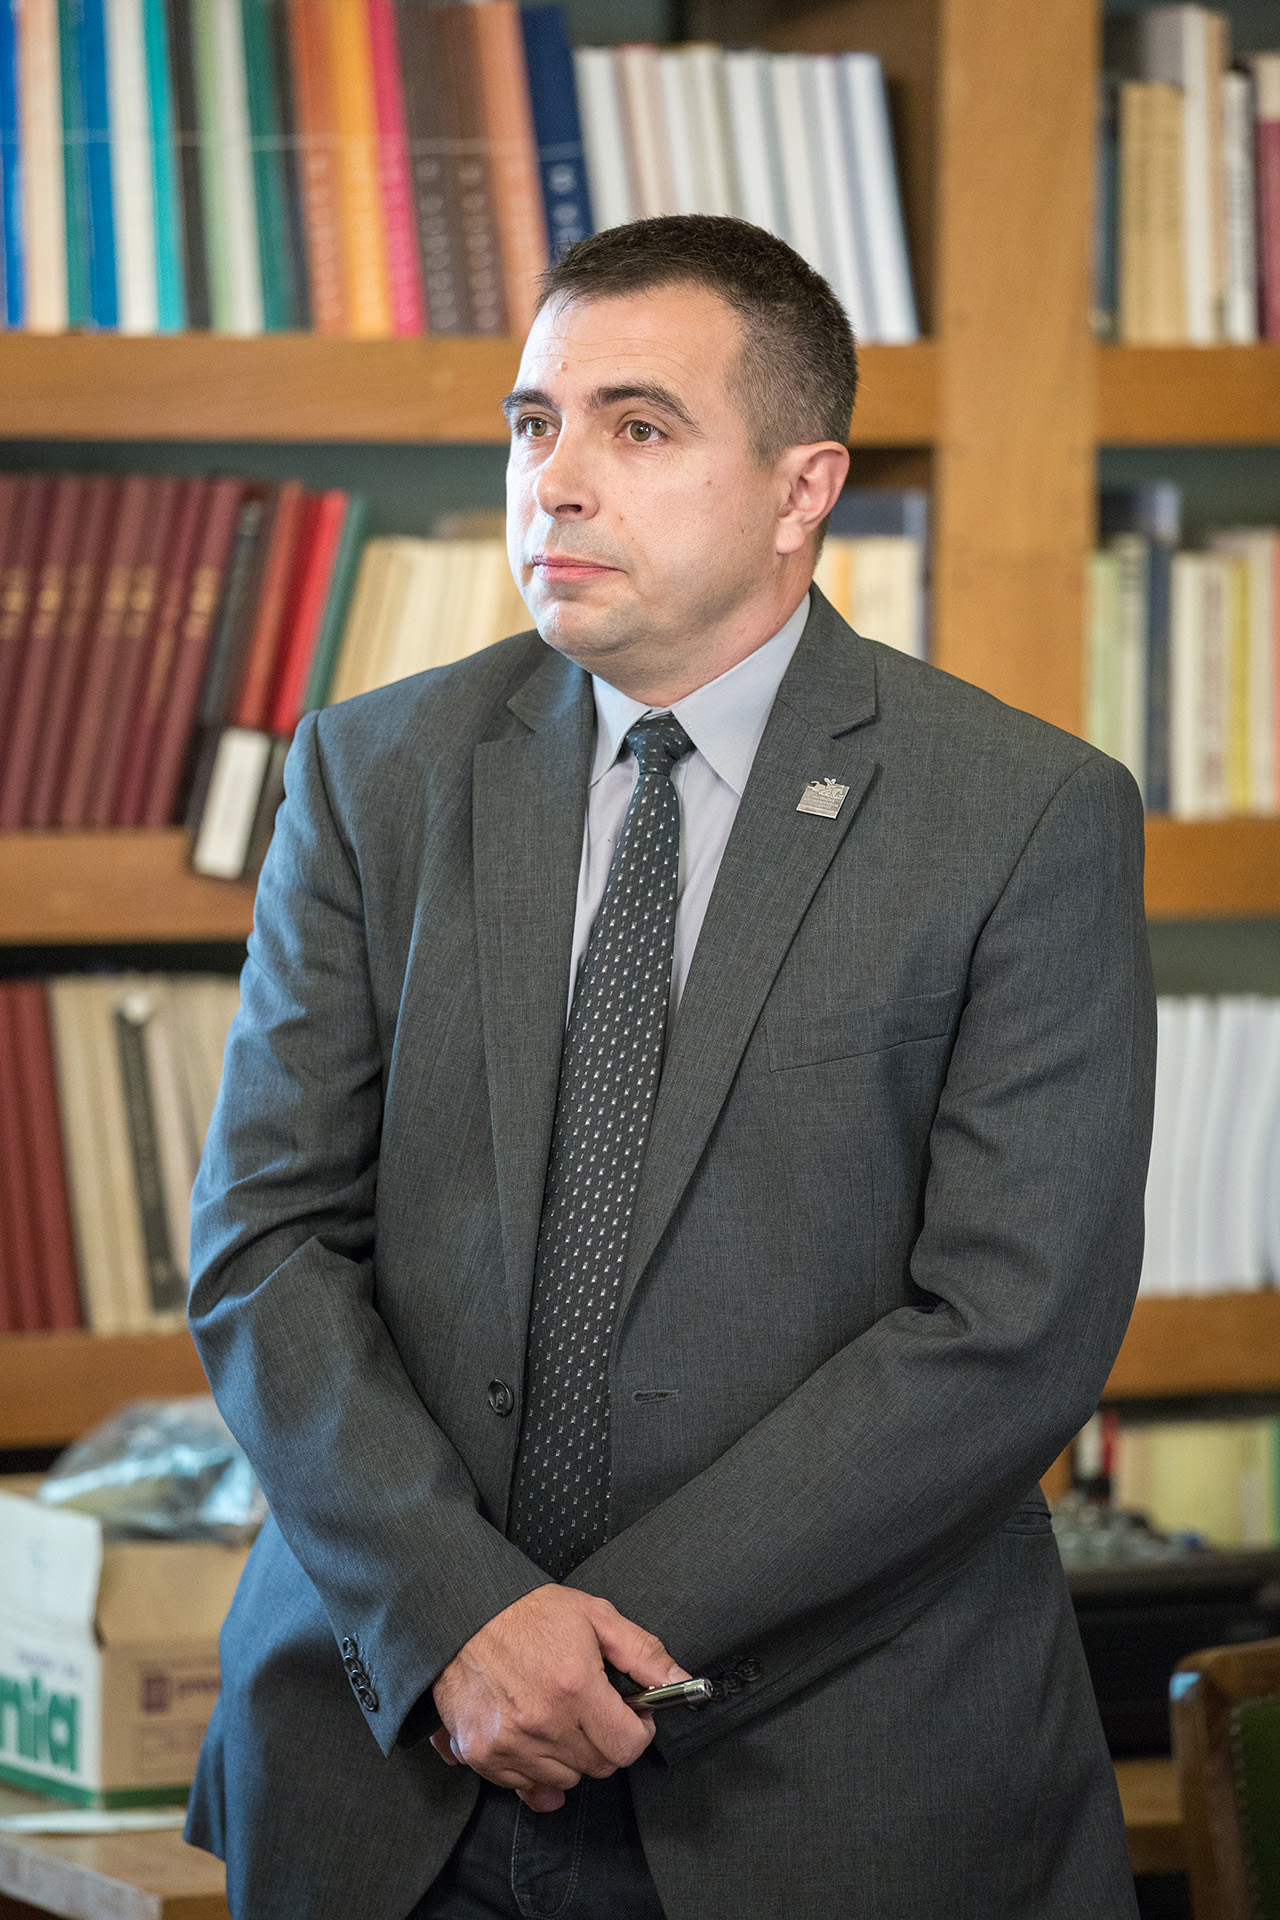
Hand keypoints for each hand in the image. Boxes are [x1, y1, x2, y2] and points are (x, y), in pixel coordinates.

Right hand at [430, 1586, 688, 1811]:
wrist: (460, 1614)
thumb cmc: (529, 1612)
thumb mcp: (594, 1616)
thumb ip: (642, 1653)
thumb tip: (683, 1680)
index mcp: (576, 1688)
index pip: (627, 1747)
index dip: (636, 1729)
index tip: (628, 1713)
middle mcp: (543, 1724)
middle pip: (598, 1766)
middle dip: (605, 1740)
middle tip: (591, 1708)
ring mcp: (509, 1744)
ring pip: (564, 1780)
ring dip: (569, 1755)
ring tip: (556, 1714)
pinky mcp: (481, 1755)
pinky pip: (524, 1785)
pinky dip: (532, 1766)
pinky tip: (528, 1731)